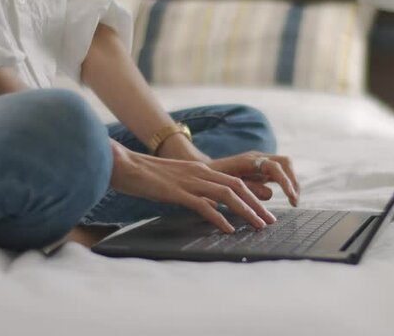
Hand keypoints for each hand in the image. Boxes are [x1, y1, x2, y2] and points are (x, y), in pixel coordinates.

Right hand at [108, 140, 275, 232]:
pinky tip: (228, 228)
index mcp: (200, 170)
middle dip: (257, 205)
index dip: (253, 197)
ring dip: (246, 211)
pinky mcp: (177, 192)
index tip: (264, 212)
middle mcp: (199, 173)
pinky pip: (203, 205)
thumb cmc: (145, 176)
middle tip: (269, 221)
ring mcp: (189, 181)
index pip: (235, 182)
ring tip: (258, 226)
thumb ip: (193, 191)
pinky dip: (219, 217)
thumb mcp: (175, 182)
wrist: (123, 164)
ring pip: (227, 195)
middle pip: (238, 187)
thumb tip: (207, 206)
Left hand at [208, 151, 300, 206]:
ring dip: (292, 183)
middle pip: (285, 162)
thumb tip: (270, 194)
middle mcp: (258, 157)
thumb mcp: (227, 186)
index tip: (291, 198)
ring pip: (285, 167)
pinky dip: (287, 184)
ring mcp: (261, 161)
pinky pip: (280, 174)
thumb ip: (248, 189)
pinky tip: (289, 198)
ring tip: (294, 201)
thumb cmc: (213, 180)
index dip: (285, 181)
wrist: (205, 171)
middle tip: (294, 201)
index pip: (274, 166)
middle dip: (293, 181)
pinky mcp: (262, 169)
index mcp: (248, 160)